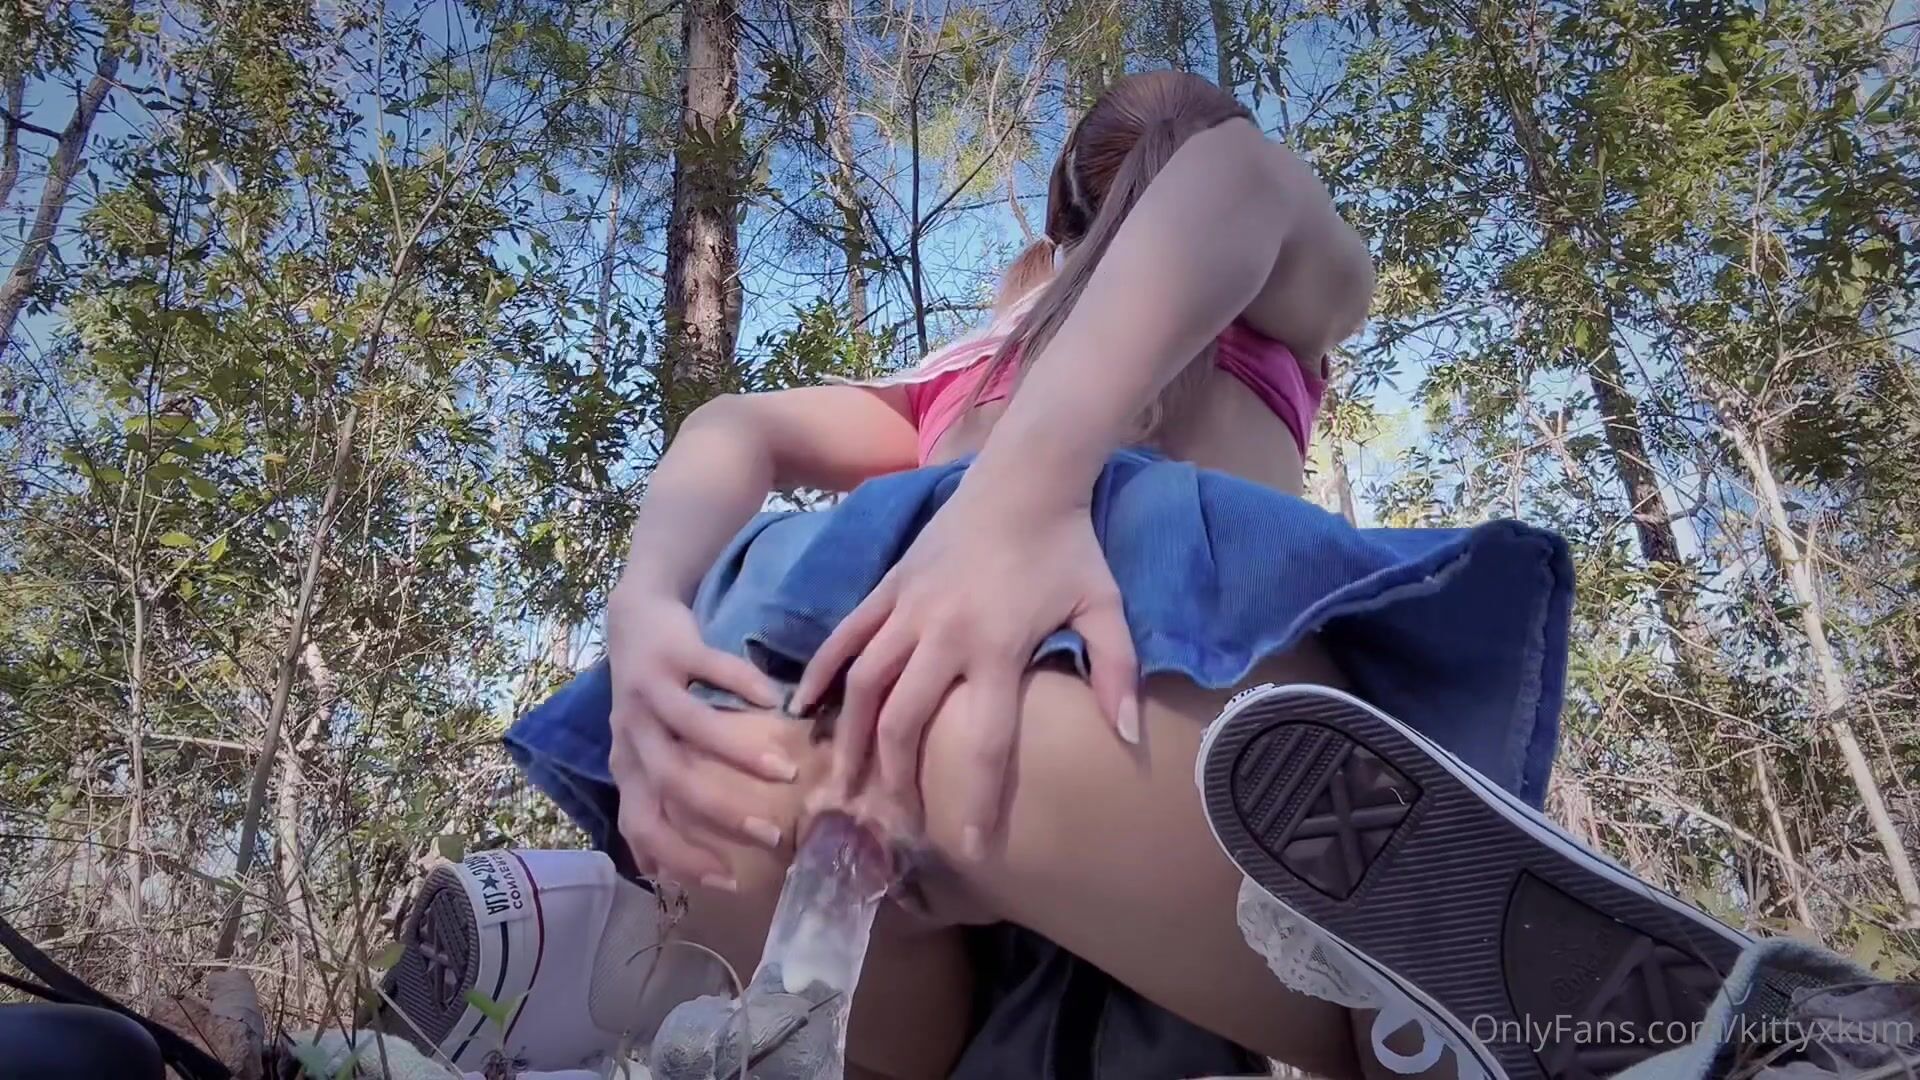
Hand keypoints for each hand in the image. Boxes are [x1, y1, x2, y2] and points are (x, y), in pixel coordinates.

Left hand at [605, 576, 793, 888]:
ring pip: (692, 729)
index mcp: (626, 765)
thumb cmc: (648, 699)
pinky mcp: (674, 650)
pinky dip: (745, 686)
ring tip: (786, 774)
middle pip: (672, 782)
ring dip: (740, 755)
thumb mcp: (642, 753)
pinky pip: (713, 668)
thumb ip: (652, 800)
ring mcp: (651, 690)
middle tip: (770, 836)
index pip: (643, 824)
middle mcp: (632, 732)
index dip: (681, 857)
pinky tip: (778, 702)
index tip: (731, 882)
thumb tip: (661, 871)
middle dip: (721, 816)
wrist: (634, 618)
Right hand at [791, 486, 1137, 857]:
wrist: (1025, 477)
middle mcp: (942, 634)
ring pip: (864, 685)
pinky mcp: (887, 586)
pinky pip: (845, 636)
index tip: (971, 849)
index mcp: (997, 648)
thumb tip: (1128, 738)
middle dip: (899, 781)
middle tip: (898, 825)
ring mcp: (907, 609)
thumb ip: (1117, 673)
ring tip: (845, 784)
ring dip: (852, 739)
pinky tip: (803, 708)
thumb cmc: (1069, 547)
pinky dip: (820, 672)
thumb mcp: (1105, 608)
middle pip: (905, 723)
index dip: (976, 801)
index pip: (984, 742)